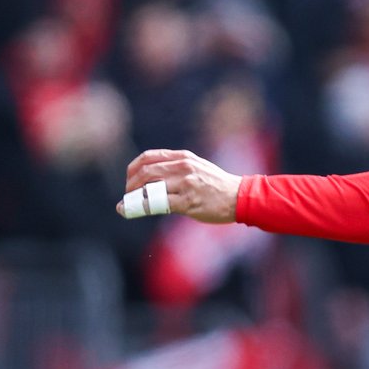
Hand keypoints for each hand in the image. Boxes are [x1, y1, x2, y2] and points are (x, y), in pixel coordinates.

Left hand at [119, 149, 242, 222]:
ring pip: (150, 188)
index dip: (133, 168)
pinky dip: (146, 207)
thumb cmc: (218, 186)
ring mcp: (185, 184)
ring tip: (130, 205)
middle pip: (146, 172)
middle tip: (128, 196)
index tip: (129, 179)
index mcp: (183, 157)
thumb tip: (153, 179)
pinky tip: (140, 210)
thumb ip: (177, 168)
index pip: (149, 157)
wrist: (241, 197)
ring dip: (135, 198)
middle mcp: (183, 167)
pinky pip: (160, 203)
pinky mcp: (188, 201)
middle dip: (131, 185)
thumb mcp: (198, 167)